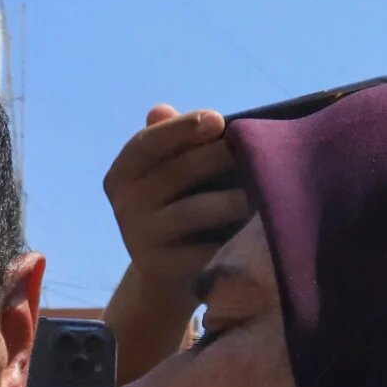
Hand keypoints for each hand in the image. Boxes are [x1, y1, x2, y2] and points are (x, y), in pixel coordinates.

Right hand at [104, 105, 250, 302]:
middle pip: (175, 173)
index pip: (147, 144)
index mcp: (121, 175)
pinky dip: (231, 238)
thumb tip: (160, 110)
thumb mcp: (169, 173)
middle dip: (218, 157)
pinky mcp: (162, 269)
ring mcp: (140, 239)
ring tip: (265, 189)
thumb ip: (170, 140)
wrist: (169, 276)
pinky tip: (256, 228)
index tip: (219, 119)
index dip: (181, 129)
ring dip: (233, 198)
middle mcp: (124, 206)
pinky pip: (203, 248)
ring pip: (192, 210)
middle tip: (258, 148)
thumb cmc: (177, 208)